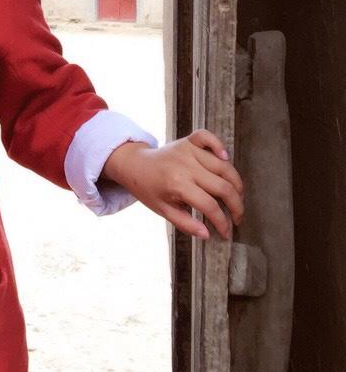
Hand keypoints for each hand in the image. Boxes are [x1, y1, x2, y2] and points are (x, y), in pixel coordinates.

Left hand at [101, 128, 244, 239]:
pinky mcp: (187, 141)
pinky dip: (219, 144)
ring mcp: (188, 151)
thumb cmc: (148, 189)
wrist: (134, 165)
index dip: (222, 222)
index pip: (210, 206)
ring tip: (237, 197)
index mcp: (178, 185)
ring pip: (223, 166)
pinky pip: (207, 137)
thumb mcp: (163, 211)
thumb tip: (208, 234)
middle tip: (237, 217)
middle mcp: (186, 166)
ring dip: (236, 182)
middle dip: (236, 205)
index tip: (227, 232)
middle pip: (222, 186)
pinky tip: (225, 158)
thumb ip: (185, 224)